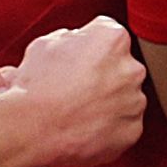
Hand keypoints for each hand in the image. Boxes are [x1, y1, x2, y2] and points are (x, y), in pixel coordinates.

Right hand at [4, 16, 147, 166]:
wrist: (32, 129)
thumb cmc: (36, 86)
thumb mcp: (47, 43)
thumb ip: (73, 38)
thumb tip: (78, 43)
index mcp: (114, 38)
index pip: (108, 36)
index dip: (88, 48)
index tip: (75, 60)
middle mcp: (131, 68)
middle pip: (120, 68)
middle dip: (102, 75)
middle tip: (74, 87)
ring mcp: (134, 102)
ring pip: (124, 98)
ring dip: (107, 102)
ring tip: (76, 110)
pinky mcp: (132, 130)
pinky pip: (123, 126)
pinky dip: (108, 128)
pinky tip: (83, 127)